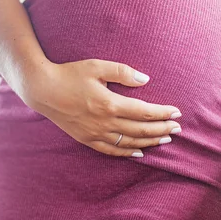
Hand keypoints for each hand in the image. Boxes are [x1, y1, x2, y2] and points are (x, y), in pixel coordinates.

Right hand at [24, 59, 181, 157]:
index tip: (177, 113)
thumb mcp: (97, 66)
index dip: (162, 113)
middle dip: (162, 129)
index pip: (144, 112)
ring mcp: (95, 134)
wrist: (42, 89)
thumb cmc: (69, 74)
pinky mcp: (86, 139)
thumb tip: (146, 80)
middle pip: (140, 130)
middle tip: (177, 129)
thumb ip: (123, 72)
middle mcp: (104, 123)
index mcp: (109, 103)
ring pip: (129, 143)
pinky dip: (128, 153)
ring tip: (165, 139)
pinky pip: (111, 151)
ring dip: (149, 142)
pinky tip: (139, 152)